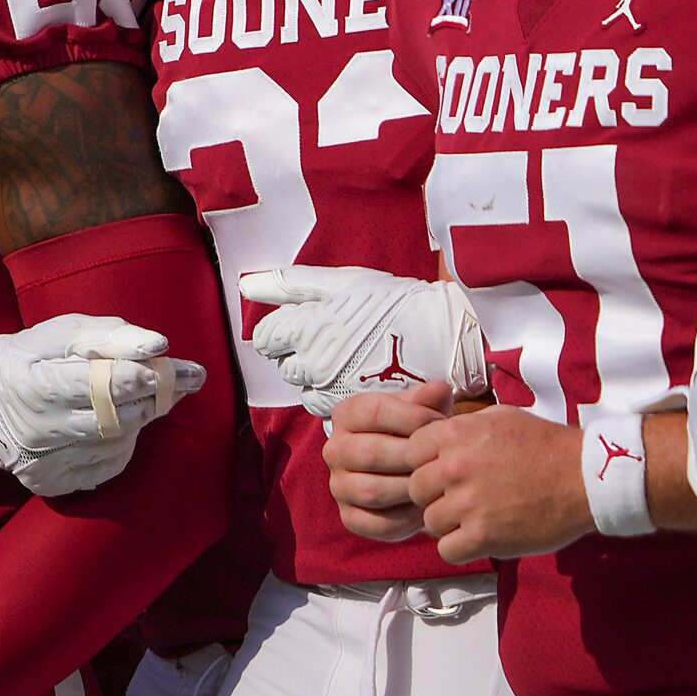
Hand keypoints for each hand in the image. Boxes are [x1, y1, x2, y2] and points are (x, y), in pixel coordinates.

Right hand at [0, 313, 202, 496]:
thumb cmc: (32, 357)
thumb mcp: (62, 333)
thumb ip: (109, 335)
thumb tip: (157, 346)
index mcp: (28, 384)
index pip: (96, 385)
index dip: (138, 376)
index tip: (174, 366)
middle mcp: (32, 430)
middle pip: (114, 418)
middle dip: (154, 395)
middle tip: (183, 377)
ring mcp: (40, 463)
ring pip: (117, 442)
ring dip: (140, 416)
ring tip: (139, 395)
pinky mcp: (51, 484)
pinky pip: (109, 464)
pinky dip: (123, 441)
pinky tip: (115, 422)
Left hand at [244, 267, 488, 416]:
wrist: (448, 338)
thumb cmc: (397, 303)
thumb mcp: (344, 282)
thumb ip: (291, 285)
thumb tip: (247, 285)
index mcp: (309, 328)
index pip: (268, 339)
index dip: (285, 333)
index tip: (307, 328)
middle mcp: (315, 363)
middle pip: (287, 367)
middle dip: (305, 356)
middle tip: (339, 344)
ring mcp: (334, 391)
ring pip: (307, 392)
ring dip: (323, 381)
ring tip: (354, 364)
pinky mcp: (354, 413)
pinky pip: (329, 413)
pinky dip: (341, 401)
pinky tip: (362, 384)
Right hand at [321, 381, 453, 541]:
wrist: (410, 473)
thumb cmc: (414, 435)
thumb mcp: (420, 412)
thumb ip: (429, 400)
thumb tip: (440, 389)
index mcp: (346, 415)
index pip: (372, 411)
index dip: (412, 417)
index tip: (440, 423)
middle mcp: (334, 449)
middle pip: (370, 453)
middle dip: (412, 458)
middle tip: (440, 461)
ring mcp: (338, 485)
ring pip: (371, 490)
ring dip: (408, 489)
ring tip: (433, 485)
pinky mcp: (349, 516)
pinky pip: (375, 522)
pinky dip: (404, 519)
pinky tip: (423, 508)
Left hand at [404, 405, 591, 563]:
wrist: (586, 478)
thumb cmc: (547, 446)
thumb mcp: (501, 418)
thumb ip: (463, 426)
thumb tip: (437, 432)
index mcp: (456, 434)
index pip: (410, 452)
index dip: (423, 464)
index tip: (441, 472)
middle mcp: (455, 467)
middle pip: (416, 489)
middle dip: (434, 495)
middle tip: (459, 498)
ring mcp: (468, 503)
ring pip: (430, 522)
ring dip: (448, 523)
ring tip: (475, 518)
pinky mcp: (484, 536)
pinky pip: (447, 550)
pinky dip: (460, 548)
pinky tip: (479, 538)